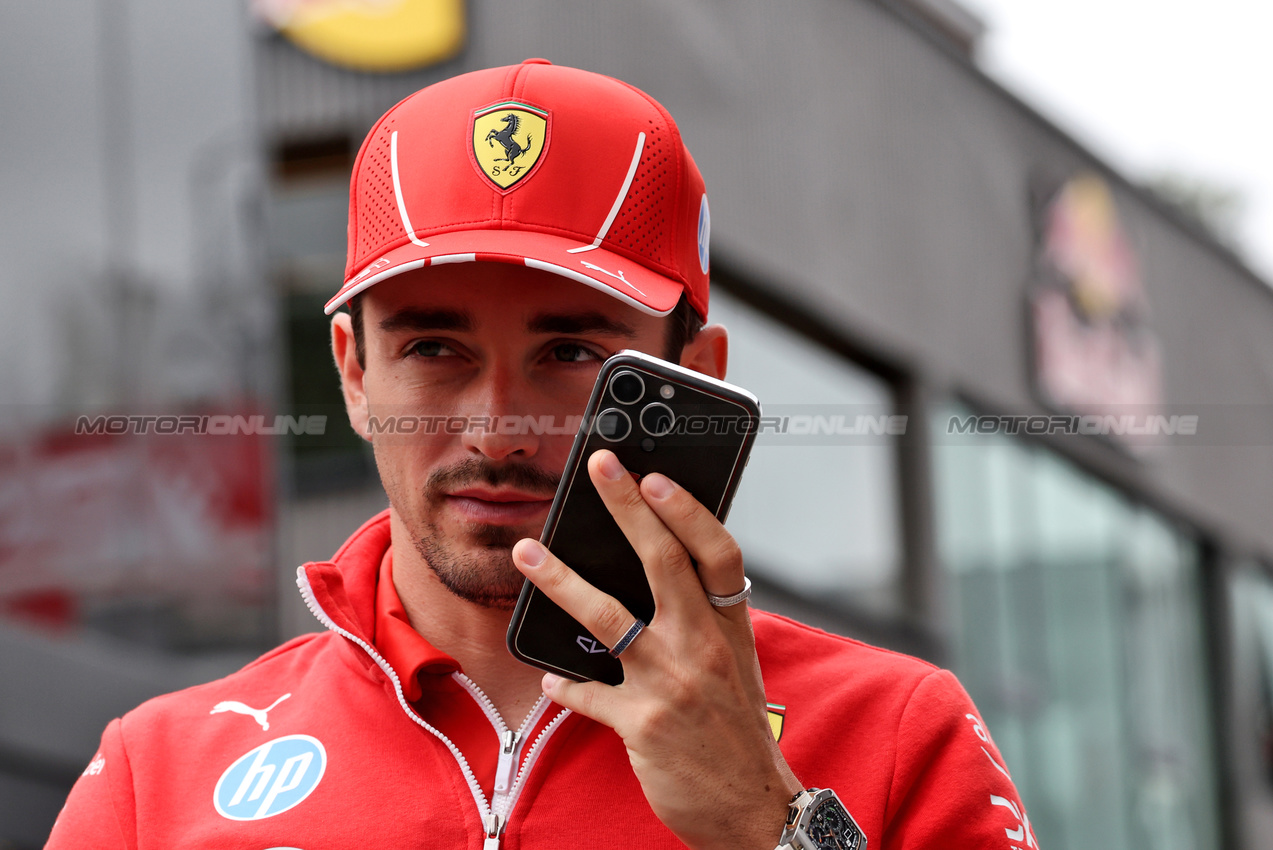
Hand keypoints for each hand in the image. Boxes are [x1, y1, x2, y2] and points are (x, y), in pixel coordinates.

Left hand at [512, 449, 801, 849]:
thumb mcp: (734, 664)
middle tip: (599, 469)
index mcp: (729, 627)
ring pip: (607, 616)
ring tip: (526, 552)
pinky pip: (586, 692)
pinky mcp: (642, 724)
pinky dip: (564, 684)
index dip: (687, 510)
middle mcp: (703, 646)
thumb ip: (701, 620)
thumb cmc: (735, 731)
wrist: (754, 809)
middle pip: (662, 562)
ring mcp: (672, 683)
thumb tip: (657, 573)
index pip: (717, 552)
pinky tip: (550, 679)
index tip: (654, 477)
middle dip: (626, 509)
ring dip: (560, 580)